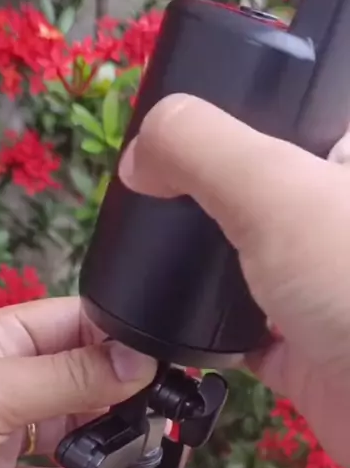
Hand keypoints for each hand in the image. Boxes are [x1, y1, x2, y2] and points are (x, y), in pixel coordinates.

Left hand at [0, 297, 155, 467]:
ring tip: (130, 451)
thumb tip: (137, 360)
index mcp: (0, 339)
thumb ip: (67, 377)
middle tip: (156, 415)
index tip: (163, 364)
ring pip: (65, 429)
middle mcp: (3, 382)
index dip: (120, 338)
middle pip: (78, 377)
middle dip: (116, 392)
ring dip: (96, 439)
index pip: (76, 323)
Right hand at [119, 95, 349, 467]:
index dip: (232, 116)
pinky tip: (180, 326)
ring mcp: (328, 291)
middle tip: (156, 199)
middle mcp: (340, 225)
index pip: (289, 120)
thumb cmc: (349, 279)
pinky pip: (251, 336)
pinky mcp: (310, 351)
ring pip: (255, 269)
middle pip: (264, 198)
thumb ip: (200, 149)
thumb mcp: (274, 185)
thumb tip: (139, 154)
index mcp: (348, 164)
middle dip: (209, 201)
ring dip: (210, 272)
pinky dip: (215, 335)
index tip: (174, 136)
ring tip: (157, 259)